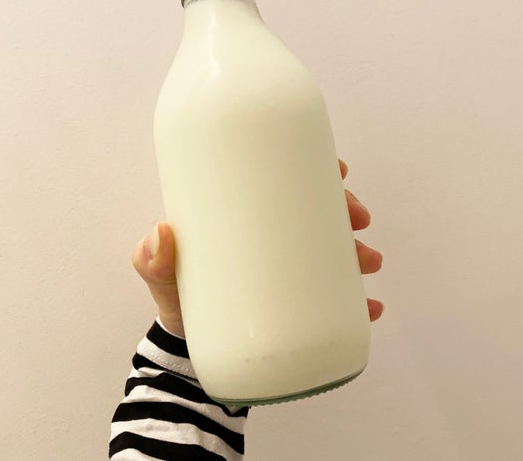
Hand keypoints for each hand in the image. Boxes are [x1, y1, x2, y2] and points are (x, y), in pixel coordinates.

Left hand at [132, 159, 383, 336]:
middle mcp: (272, 241)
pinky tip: (371, 307)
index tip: (339, 170)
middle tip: (358, 220)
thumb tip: (161, 232)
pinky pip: (336, 298)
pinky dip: (357, 301)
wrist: (188, 352)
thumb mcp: (161, 279)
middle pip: (318, 213)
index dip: (317, 170)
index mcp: (246, 220)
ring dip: (359, 251)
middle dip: (346, 211)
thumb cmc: (178, 303)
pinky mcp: (299, 308)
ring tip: (369, 262)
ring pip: (333, 251)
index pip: (285, 184)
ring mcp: (288, 273)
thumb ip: (151, 261)